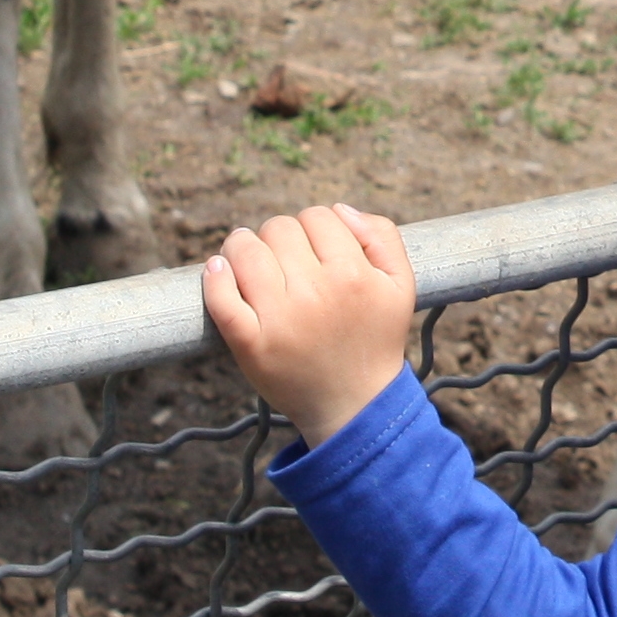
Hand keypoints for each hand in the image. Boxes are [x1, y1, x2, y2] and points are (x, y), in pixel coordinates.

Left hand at [203, 200, 417, 444]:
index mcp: (353, 274)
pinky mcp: (250, 345)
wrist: (355, 406)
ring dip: (242, 247)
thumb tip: (340, 209)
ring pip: (245, 251)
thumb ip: (382, 235)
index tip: (313, 249)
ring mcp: (279, 320)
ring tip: (249, 261)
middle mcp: (316, 293)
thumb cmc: (375, 338)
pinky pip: (221, 298)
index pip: (318, 216)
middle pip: (279, 228)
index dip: (314, 227)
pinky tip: (218, 270)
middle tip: (284, 261)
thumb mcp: (401, 285)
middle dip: (280, 238)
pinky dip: (214, 278)